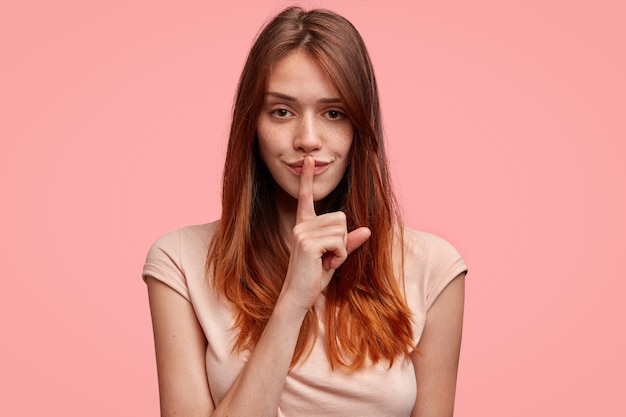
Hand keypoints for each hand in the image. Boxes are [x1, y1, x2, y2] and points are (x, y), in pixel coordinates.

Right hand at [279, 156, 370, 311]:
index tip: (309, 161)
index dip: (308, 179)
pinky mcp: (308, 243)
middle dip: (343, 240)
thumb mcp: (335, 257)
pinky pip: (339, 242)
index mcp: (305, 225)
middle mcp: (302, 226)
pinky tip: (325, 264)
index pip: (306, 197)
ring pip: (342, 230)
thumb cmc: (315, 277)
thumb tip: (368, 230)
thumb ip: (349, 242)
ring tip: (325, 261)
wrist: (299, 296)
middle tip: (328, 256)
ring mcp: (303, 233)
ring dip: (341, 249)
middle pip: (341, 218)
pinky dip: (339, 256)